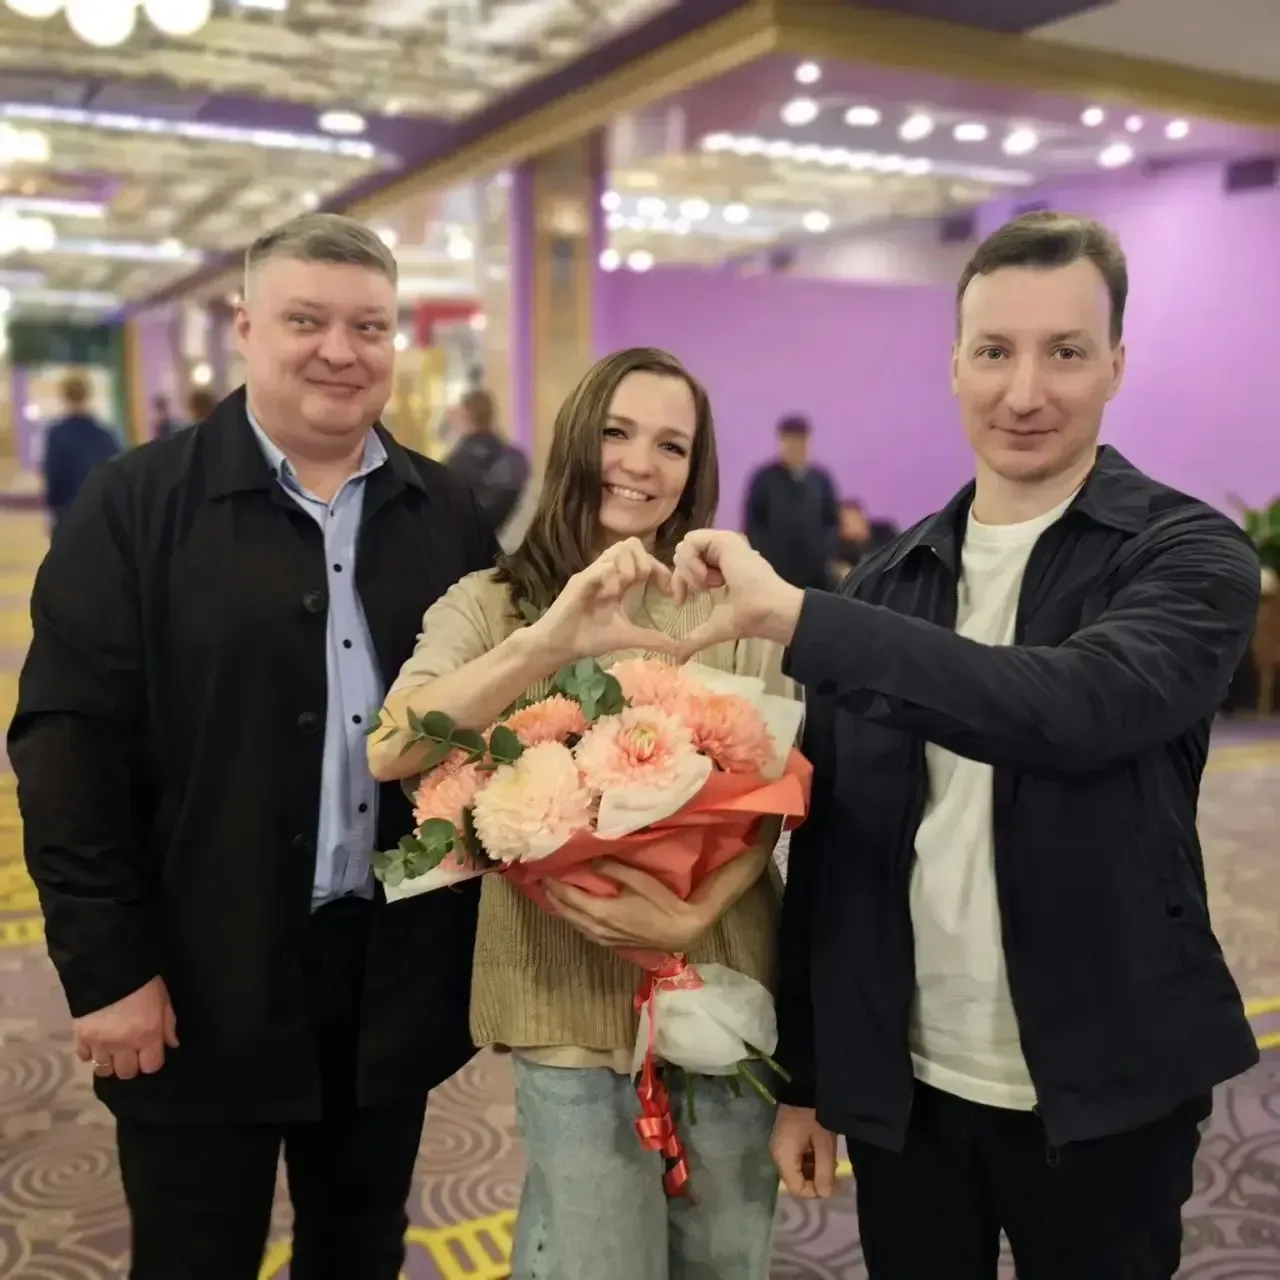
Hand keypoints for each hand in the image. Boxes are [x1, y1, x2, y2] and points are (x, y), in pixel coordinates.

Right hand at [73, 976, 178, 1080]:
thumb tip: (172, 1044)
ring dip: (109, 1063)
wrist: (108, 966)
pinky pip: (83, 1057)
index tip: (150, 1053)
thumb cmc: (143, 981)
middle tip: (131, 1053)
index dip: (151, 1061)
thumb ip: (168, 1023)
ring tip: (112, 1051)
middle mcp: (124, 1045)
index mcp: (148, 1035)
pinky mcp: (80, 1037)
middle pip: (127, 1073)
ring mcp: (100, 1043)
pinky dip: (89, 1053)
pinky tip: (96, 1043)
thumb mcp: (163, 998)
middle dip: (131, 1065)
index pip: (151, 1066)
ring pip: (103, 1071)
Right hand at [528, 538, 678, 666]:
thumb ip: (652, 639)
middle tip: (643, 586)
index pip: (644, 559)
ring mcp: (593, 574)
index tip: (669, 591)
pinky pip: (603, 566)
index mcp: (618, 581)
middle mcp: (607, 572)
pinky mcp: (581, 581)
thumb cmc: (589, 638)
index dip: (660, 569)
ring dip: (628, 568)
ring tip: (624, 590)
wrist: (558, 647)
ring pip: (619, 549)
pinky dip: (613, 577)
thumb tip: (679, 650)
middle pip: (632, 544)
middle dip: (644, 562)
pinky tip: (612, 596)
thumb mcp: (627, 638)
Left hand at [543, 860, 710, 951]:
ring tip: (555, 894)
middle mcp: (597, 929)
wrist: (681, 930)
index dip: (554, 884)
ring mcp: (603, 939)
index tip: (544, 871)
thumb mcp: (637, 879)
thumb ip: (611, 868)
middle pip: (566, 912)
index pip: (568, 897)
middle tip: (544, 880)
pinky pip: (584, 931)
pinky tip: (575, 912)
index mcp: (600, 912)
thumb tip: (589, 860)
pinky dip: (574, 919)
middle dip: (553, 896)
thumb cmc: (661, 902)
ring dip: (562, 909)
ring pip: (573, 924)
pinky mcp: (611, 944)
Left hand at [671, 530, 804, 657]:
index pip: (687, 564)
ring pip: (685, 545)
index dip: (678, 582)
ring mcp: (724, 543)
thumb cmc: (749, 617)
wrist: (770, 611)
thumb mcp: (715, 626)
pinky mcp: (726, 540)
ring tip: (706, 585)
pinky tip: (706, 578)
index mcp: (720, 566)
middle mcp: (721, 551)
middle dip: (682, 575)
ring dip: (688, 568)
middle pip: (682, 553)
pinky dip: (691, 561)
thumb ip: (694, 639)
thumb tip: (678, 660)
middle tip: (699, 591)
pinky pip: (692, 541)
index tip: (682, 602)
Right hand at [772, 1104, 838, 1197]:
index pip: (797, 1189)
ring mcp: (778, 1146)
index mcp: (783, 1158)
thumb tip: (825, 1195)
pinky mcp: (783, 1139)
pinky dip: (807, 1160)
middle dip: (815, 1180)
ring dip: (812, 1170)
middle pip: (795, 1181)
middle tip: (832, 1170)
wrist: (804, 1087)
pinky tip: (819, 1151)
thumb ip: (825, 1173)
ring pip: (795, 1170)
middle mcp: (776, 1155)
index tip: (832, 1182)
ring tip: (828, 1160)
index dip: (815, 1191)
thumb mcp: (824, 1145)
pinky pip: (794, 1159)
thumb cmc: (815, 1116)